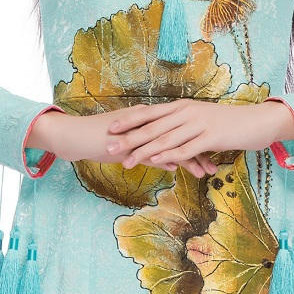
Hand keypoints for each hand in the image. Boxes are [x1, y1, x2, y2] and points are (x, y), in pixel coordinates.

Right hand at [49, 106, 217, 178]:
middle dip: (199, 151)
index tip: (214, 151)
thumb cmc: (103, 138)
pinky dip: (161, 161)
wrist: (76, 135)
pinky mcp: (124, 145)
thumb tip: (169, 159)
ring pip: (167, 147)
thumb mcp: (130, 142)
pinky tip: (175, 168)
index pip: (178, 129)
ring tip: (204, 172)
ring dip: (186, 160)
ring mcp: (136, 134)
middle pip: (178, 137)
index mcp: (148, 120)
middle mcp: (145, 123)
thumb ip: (149, 147)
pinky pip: (146, 154)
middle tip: (217, 164)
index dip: (196, 141)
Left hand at [101, 98, 289, 170]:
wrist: (255, 121)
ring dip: (144, 150)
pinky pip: (186, 148)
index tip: (110, 128)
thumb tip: (164, 132)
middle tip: (109, 147)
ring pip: (165, 138)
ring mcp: (198, 123)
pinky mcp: (210, 137)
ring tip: (127, 160)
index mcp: (182, 106)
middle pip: (152, 126)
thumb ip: (181, 124)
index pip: (149, 112)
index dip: (129, 120)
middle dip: (129, 137)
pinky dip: (169, 155)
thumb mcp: (200, 119)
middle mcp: (186, 112)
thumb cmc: (227, 122)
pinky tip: (156, 162)